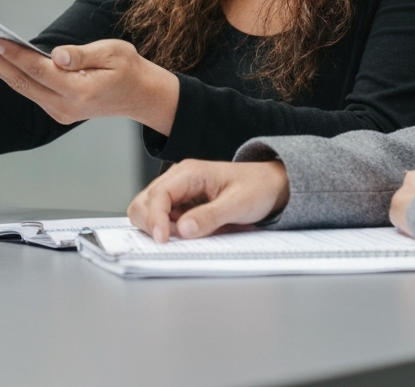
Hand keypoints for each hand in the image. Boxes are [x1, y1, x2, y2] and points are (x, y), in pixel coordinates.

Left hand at [0, 38, 179, 132]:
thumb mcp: (114, 52)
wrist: (141, 96)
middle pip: (22, 82)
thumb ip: (83, 55)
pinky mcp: (57, 110)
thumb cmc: (129, 69)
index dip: (14, 55)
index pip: (38, 71)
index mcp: (80, 91)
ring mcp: (59, 111)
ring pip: (21, 88)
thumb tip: (57, 55)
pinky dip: (10, 75)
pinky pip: (29, 91)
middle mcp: (65, 106)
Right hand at [128, 160, 290, 241]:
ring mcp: (178, 191)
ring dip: (159, 228)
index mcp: (189, 172)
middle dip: (150, 224)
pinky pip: (165, 218)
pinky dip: (169, 230)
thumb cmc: (257, 188)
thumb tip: (183, 230)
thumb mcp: (238, 204)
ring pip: (149, 211)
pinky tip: (188, 235)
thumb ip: (210, 216)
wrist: (271, 185)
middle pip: (144, 202)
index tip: (162, 240)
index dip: (155, 218)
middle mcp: (177, 179)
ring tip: (185, 237)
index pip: (158, 194)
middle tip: (170, 242)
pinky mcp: (182, 204)